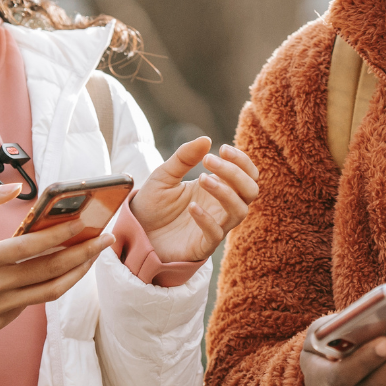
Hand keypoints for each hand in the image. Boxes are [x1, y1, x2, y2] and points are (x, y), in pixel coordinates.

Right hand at [0, 183, 114, 332]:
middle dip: (82, 253)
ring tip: (96, 253)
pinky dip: (56, 284)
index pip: (28, 249)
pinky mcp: (0, 321)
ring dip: (78, 272)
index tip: (83, 222)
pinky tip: (71, 267)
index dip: (57, 236)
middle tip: (106, 237)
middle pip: (48, 272)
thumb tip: (14, 187)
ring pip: (49, 292)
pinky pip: (36, 301)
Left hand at [130, 139, 258, 262]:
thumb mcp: (165, 174)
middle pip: (250, 190)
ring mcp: (215, 226)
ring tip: (201, 179)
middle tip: (209, 160)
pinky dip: (207, 219)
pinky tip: (191, 207)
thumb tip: (206, 138)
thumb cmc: (153, 204)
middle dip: (235, 173)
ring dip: (225, 192)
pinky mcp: (203, 246)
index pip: (247, 173)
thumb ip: (184, 157)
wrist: (135, 232)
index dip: (241, 160)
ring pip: (240, 211)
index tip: (222, 148)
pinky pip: (216, 234)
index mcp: (218, 186)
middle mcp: (221, 206)